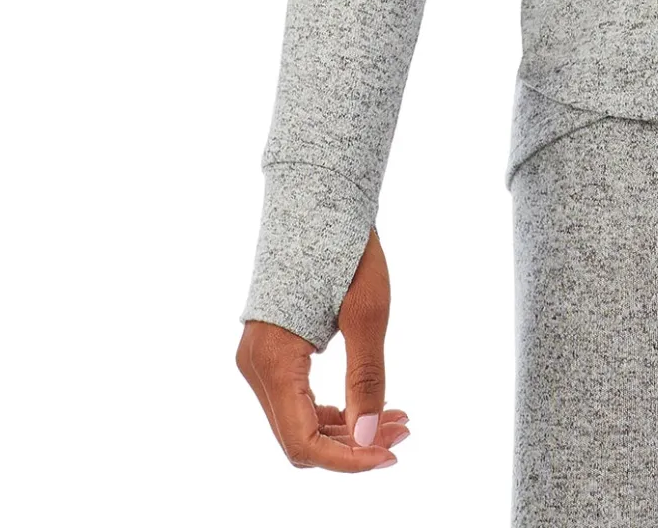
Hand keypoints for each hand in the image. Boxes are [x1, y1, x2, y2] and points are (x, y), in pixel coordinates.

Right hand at [235, 227, 408, 470]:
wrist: (321, 196)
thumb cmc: (345, 248)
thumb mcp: (367, 314)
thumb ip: (365, 380)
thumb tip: (369, 441)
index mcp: (271, 361)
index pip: (302, 443)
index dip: (348, 461)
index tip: (391, 455)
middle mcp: (254, 367)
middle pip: (299, 438)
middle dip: (352, 445)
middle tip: (403, 431)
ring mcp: (258, 359)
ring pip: (298, 421)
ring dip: (346, 429)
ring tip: (397, 418)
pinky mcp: (270, 350)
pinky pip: (296, 398)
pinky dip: (332, 408)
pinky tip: (370, 403)